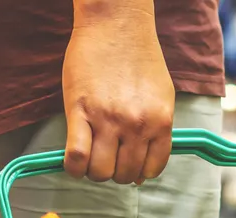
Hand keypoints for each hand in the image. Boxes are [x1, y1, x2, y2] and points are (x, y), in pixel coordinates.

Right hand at [62, 2, 173, 183]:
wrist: (116, 24)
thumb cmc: (140, 58)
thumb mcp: (162, 96)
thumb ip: (156, 130)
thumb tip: (143, 168)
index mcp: (161, 122)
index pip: (152, 169)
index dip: (138, 173)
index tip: (128, 165)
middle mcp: (137, 125)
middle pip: (124, 174)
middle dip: (115, 173)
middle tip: (107, 160)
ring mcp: (108, 119)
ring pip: (101, 171)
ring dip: (94, 172)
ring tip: (91, 159)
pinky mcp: (80, 111)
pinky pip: (76, 156)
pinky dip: (74, 167)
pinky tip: (73, 163)